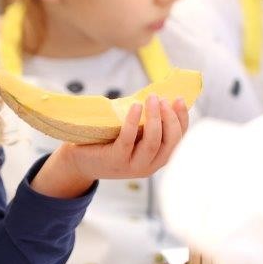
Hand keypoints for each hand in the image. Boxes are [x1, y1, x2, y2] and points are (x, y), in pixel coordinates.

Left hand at [60, 96, 189, 186]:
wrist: (80, 162)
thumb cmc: (108, 144)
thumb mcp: (133, 135)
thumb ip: (146, 124)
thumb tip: (159, 97)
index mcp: (157, 159)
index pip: (178, 141)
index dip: (183, 120)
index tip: (180, 99)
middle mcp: (149, 166)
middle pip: (171, 143)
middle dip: (170, 118)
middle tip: (162, 98)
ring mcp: (133, 166)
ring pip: (153, 143)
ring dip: (155, 118)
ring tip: (152, 98)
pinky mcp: (116, 160)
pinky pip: (129, 140)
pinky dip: (134, 122)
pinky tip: (136, 107)